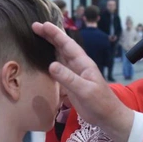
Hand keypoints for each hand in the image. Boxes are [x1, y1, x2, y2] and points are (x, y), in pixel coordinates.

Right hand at [32, 22, 133, 141]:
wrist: (107, 117)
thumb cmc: (100, 103)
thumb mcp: (85, 90)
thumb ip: (69, 78)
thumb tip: (51, 65)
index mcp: (83, 63)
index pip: (67, 44)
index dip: (55, 34)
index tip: (43, 25)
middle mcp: (78, 65)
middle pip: (62, 46)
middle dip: (49, 35)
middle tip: (34, 26)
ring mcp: (74, 73)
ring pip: (59, 55)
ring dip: (49, 45)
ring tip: (36, 37)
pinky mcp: (70, 82)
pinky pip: (58, 68)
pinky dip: (50, 60)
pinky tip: (43, 59)